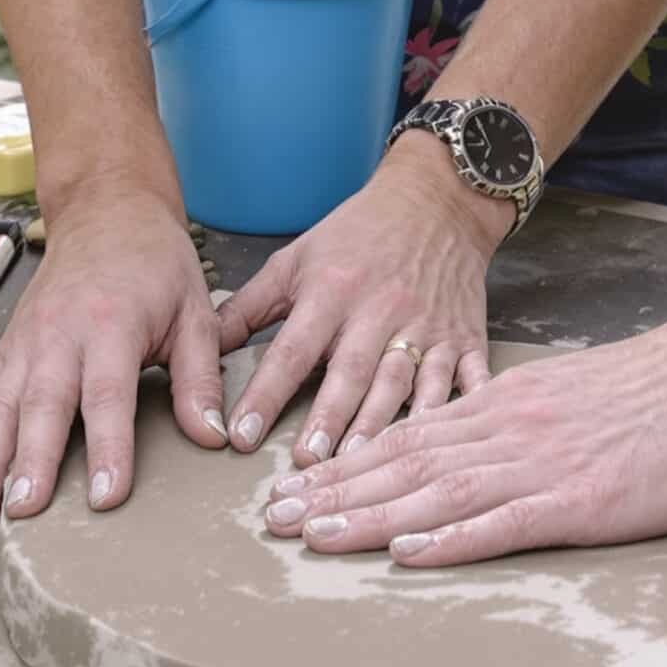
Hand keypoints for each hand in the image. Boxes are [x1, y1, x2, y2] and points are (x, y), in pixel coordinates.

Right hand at [0, 188, 226, 529]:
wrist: (106, 212)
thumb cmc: (154, 265)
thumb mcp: (195, 312)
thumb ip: (199, 378)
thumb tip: (212, 436)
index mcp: (111, 324)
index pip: (107, 395)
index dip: (106, 447)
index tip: (104, 496)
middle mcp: (57, 335)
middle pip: (40, 406)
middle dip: (28, 463)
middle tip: (23, 514)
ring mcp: (22, 345)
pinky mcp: (4, 354)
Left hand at [215, 133, 512, 467]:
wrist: (437, 202)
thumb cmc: (359, 234)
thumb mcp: (295, 259)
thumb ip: (249, 308)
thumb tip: (202, 347)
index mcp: (332, 291)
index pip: (292, 351)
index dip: (266, 394)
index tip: (242, 436)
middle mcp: (379, 310)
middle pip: (351, 372)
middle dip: (328, 419)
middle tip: (307, 463)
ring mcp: (426, 325)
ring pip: (402, 382)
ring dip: (380, 423)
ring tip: (359, 462)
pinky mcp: (464, 338)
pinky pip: (464, 377)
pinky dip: (458, 406)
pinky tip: (444, 438)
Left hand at [260, 301, 666, 564]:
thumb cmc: (660, 390)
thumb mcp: (568, 395)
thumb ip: (517, 420)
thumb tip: (471, 447)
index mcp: (502, 405)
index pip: (406, 436)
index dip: (343, 463)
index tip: (294, 487)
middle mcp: (508, 430)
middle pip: (403, 463)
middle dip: (334, 493)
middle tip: (273, 521)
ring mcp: (543, 463)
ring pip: (437, 491)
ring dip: (371, 516)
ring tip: (314, 537)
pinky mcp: (583, 496)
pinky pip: (505, 520)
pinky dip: (453, 538)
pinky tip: (408, 553)